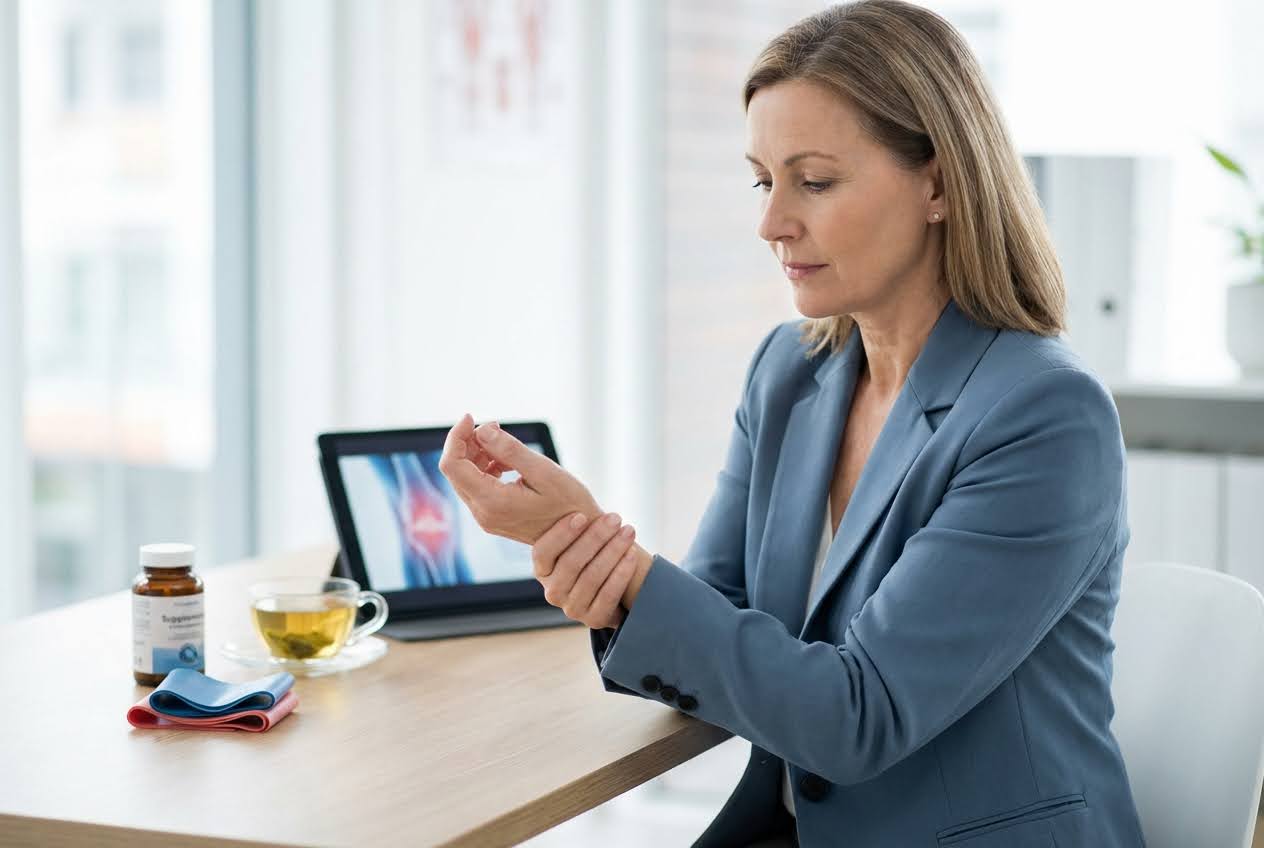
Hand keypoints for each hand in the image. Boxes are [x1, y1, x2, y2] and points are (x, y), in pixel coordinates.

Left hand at [438, 414, 601, 544]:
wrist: (580, 537)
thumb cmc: (570, 504)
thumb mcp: (544, 471)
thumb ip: (510, 450)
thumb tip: (482, 430)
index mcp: (492, 502)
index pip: (452, 465)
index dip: (455, 437)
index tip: (471, 416)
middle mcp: (483, 513)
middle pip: (455, 470)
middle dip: (467, 443)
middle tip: (496, 426)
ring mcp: (486, 518)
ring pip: (465, 477)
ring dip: (478, 454)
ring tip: (507, 444)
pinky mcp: (493, 516)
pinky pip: (478, 486)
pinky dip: (486, 467)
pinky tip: (508, 461)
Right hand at [533, 511, 642, 628]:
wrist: (612, 591)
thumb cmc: (593, 555)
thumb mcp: (577, 540)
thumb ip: (573, 522)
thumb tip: (561, 483)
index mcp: (542, 570)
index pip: (544, 552)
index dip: (561, 534)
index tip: (582, 515)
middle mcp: (552, 591)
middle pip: (571, 563)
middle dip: (596, 537)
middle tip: (615, 518)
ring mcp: (572, 608)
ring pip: (592, 577)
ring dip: (613, 551)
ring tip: (629, 531)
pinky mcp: (593, 619)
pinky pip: (608, 595)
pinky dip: (621, 573)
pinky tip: (631, 555)